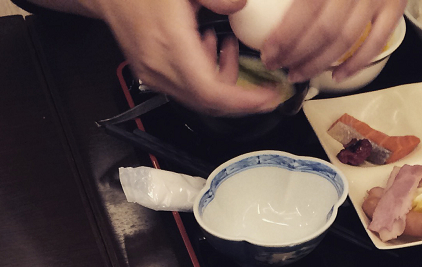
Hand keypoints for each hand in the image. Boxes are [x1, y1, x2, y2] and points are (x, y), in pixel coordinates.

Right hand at [94, 0, 282, 114]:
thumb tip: (240, 8)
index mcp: (171, 47)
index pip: (213, 92)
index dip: (245, 102)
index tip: (270, 97)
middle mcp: (161, 69)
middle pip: (210, 103)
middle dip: (241, 97)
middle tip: (261, 80)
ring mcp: (154, 77)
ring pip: (199, 99)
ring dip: (222, 82)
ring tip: (226, 47)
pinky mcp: (151, 76)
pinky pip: (186, 90)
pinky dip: (206, 79)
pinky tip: (207, 49)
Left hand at [261, 0, 406, 82]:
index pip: (305, 9)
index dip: (285, 36)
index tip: (268, 52)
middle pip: (324, 31)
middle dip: (297, 55)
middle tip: (278, 66)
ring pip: (345, 41)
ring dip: (319, 64)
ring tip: (298, 74)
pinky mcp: (396, 5)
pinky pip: (376, 42)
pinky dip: (356, 64)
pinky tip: (337, 76)